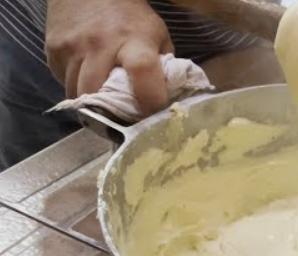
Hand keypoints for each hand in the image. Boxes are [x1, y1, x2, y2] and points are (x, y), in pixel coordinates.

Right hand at [45, 0, 174, 114]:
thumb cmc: (130, 17)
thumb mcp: (156, 36)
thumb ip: (163, 67)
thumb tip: (166, 100)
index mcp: (134, 41)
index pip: (143, 72)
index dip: (149, 99)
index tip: (151, 112)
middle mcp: (99, 44)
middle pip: (99, 95)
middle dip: (110, 113)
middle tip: (120, 118)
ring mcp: (72, 47)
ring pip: (77, 94)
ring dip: (90, 104)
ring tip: (103, 101)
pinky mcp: (53, 50)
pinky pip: (63, 82)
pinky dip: (76, 88)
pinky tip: (87, 79)